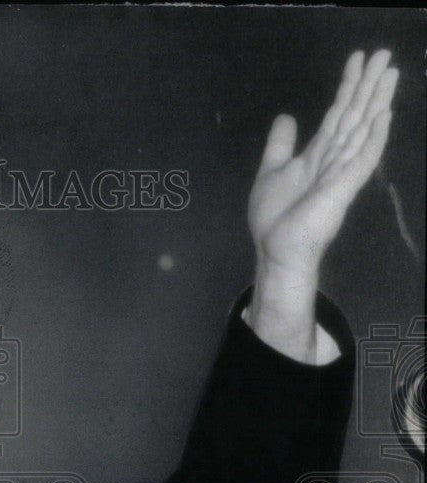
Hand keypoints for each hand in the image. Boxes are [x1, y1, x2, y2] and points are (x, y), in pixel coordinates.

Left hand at [248, 50, 397, 275]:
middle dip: (367, 85)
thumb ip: (280, 146)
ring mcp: (341, 173)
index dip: (348, 87)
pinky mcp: (343, 189)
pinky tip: (384, 115)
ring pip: (362, 129)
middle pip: (354, 115)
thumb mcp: (270, 172)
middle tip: (383, 53)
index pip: (337, 114)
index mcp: (318, 155)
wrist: (276, 250)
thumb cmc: (274, 218)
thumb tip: (286, 116)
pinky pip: (362, 160)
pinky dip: (374, 138)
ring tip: (389, 72)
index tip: (358, 59)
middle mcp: (333, 159)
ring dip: (376, 101)